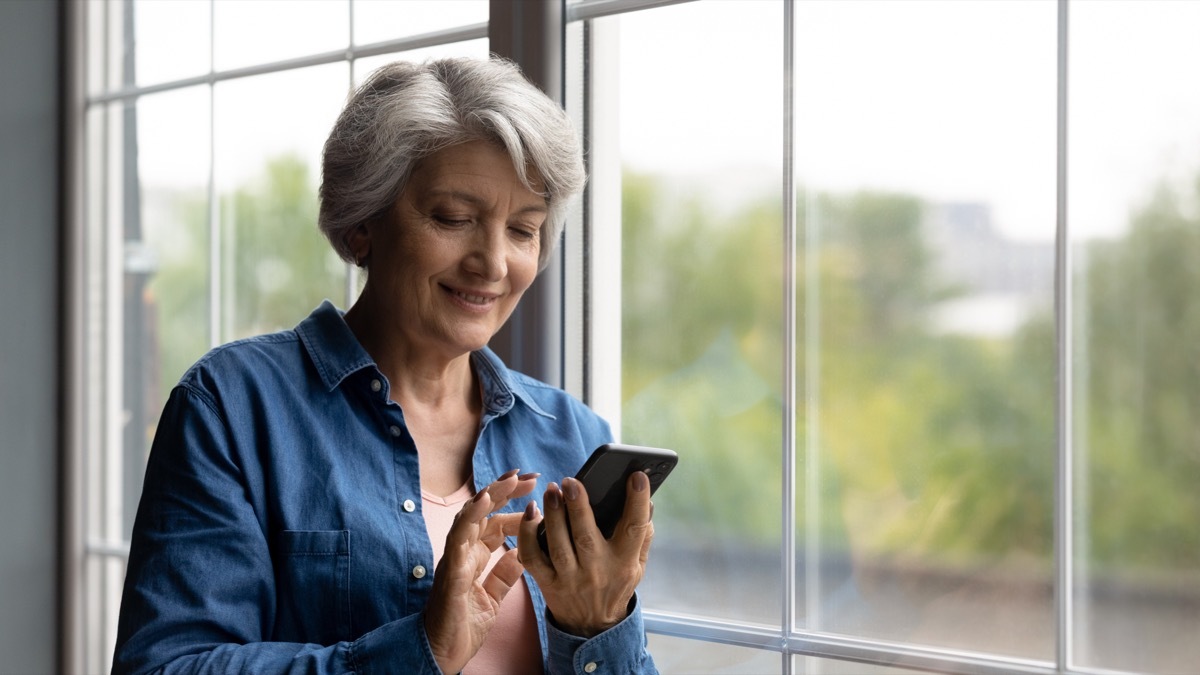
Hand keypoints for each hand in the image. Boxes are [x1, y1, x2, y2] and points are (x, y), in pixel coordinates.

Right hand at [424, 470, 537, 673]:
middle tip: (529, 477)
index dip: (514, 506)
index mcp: (474, 556)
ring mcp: (455, 556)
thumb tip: (522, 553)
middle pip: (484, 511)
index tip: (535, 493)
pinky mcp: (450, 567)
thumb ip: (504, 573)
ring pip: (470, 515)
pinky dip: (471, 516)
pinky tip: (485, 500)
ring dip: (491, 494)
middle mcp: (464, 551)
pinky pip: (459, 536)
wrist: (443, 652)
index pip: (495, 521)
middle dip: (505, 491)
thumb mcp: (493, 595)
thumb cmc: (462, 625)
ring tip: (511, 479)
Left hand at [516, 471, 653, 636]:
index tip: (637, 476)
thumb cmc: (616, 583)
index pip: (635, 528)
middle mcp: (598, 570)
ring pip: (558, 545)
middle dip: (578, 507)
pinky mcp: (548, 583)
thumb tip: (648, 500)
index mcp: (625, 561)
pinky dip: (527, 535)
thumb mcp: (638, 564)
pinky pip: (533, 558)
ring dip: (553, 516)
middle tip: (571, 481)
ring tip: (552, 490)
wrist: (593, 626)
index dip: (638, 502)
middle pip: (586, 536)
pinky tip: (530, 513)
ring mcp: (570, 579)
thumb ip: (643, 534)